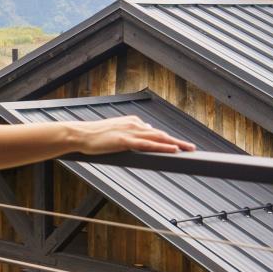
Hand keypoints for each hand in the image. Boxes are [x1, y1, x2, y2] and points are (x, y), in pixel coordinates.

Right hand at [71, 116, 194, 155]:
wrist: (79, 134)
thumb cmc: (95, 135)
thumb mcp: (116, 130)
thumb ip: (132, 131)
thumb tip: (149, 130)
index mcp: (132, 122)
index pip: (155, 132)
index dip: (169, 139)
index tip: (181, 145)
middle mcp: (134, 124)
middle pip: (161, 134)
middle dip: (178, 141)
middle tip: (192, 148)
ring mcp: (130, 132)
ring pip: (158, 138)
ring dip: (175, 144)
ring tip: (188, 149)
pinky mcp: (125, 140)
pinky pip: (147, 144)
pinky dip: (162, 146)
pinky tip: (173, 149)